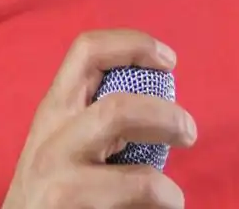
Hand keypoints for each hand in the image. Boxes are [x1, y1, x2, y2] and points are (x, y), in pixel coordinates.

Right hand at [2, 29, 197, 207]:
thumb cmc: (49, 187)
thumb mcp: (60, 140)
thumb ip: (93, 116)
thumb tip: (156, 101)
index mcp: (54, 109)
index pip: (87, 51)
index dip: (133, 44)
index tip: (168, 61)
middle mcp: (52, 140)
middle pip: (117, 110)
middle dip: (165, 117)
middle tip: (190, 132)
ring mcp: (60, 184)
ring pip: (137, 181)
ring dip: (167, 190)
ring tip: (175, 198)